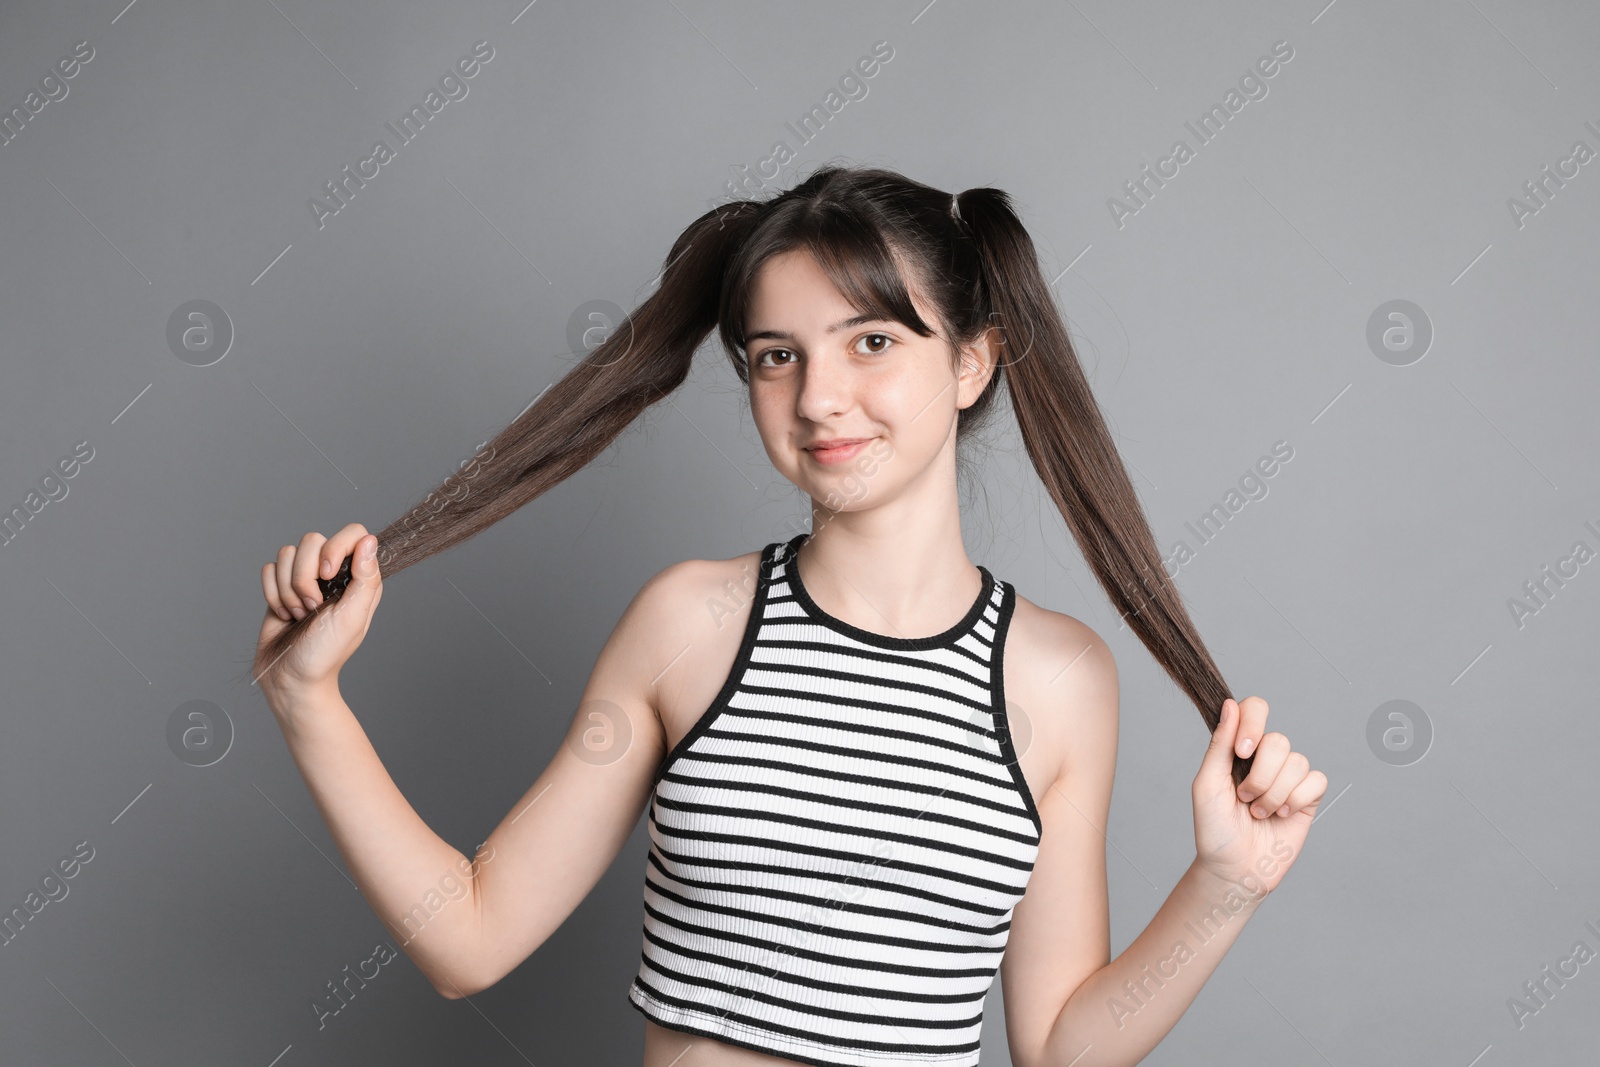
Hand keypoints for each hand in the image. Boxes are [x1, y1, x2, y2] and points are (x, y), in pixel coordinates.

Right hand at [253, 524, 382, 697]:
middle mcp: (334, 572)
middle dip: (305, 577)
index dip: (335, 547)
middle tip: (313, 607)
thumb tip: (370, 540)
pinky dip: (273, 595)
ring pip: (286, 553)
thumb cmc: (326, 653)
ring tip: (300, 614)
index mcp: (359, 577)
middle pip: (312, 540)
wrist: (291, 678)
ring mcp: (306, 578)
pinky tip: (284, 615)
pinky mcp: (281, 586)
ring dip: (288, 590)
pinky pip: (268, 569)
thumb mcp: (352, 618)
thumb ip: (365, 579)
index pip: (353, 533)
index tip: (327, 575)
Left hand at [1191, 696, 1325, 894]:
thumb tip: (1229, 705)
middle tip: (1244, 798)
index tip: (1242, 752)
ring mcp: (1288, 777)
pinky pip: (1315, 781)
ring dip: (1274, 794)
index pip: (1255, 709)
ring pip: (1297, 762)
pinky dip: (1296, 800)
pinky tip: (1281, 815)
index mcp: (1239, 748)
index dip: (1253, 724)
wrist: (1234, 868)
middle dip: (1260, 776)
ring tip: (1258, 812)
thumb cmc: (1215, 828)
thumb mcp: (1207, 784)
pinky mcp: (1308, 797)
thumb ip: (1220, 745)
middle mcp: (1265, 758)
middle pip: (1279, 740)